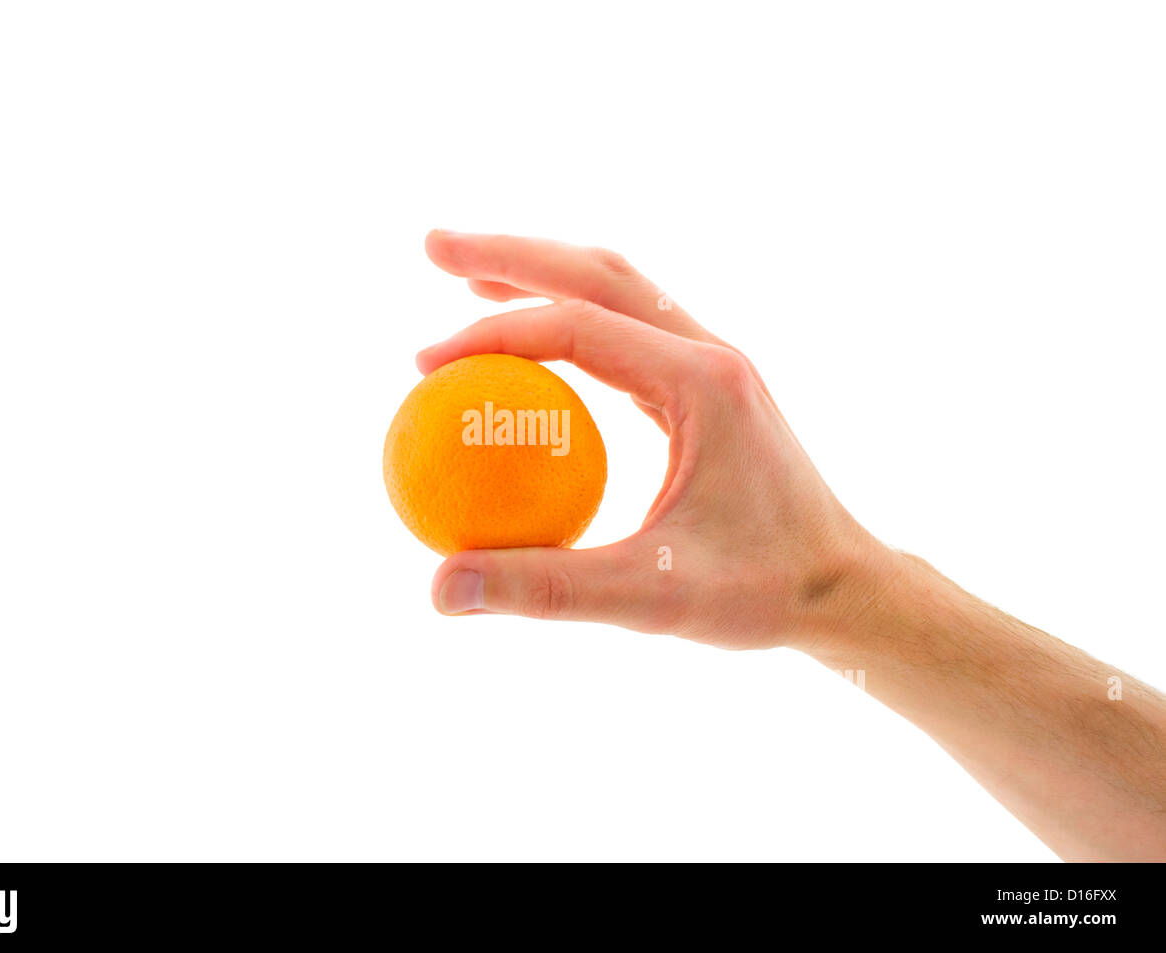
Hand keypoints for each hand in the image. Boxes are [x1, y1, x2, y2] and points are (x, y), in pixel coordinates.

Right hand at [417, 230, 888, 650]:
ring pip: (618, 287)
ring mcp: (713, 363)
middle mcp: (710, 354)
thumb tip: (436, 590)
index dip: (492, 337)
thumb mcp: (652, 598)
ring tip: (469, 274)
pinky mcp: (709, 386)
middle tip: (431, 244)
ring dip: (543, 270)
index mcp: (701, 382)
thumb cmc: (764, 592)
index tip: (424, 368)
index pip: (578, 327)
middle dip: (510, 253)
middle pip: (597, 272)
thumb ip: (546, 589)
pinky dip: (572, 315)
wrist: (846, 586)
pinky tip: (536, 343)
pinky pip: (630, 328)